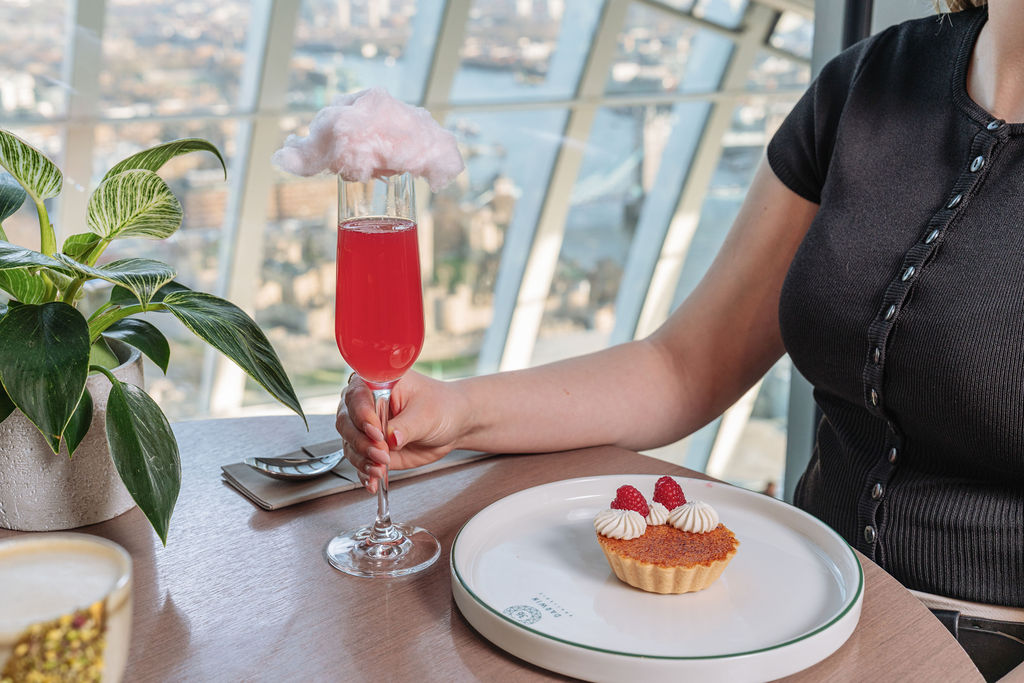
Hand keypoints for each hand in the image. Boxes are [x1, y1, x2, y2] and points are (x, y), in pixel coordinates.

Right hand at [336, 371, 462, 492]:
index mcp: (378, 383)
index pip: (356, 396)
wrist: (453, 425)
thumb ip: (406, 426)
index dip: (362, 415)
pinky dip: (364, 473)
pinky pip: (360, 461)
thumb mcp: (426, 414)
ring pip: (350, 444)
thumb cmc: (441, 407)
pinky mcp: (372, 448)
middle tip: (381, 453)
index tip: (376, 432)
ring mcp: (367, 428)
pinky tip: (373, 481)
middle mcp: (367, 405)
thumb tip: (390, 438)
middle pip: (347, 422)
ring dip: (362, 460)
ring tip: (380, 469)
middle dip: (361, 442)